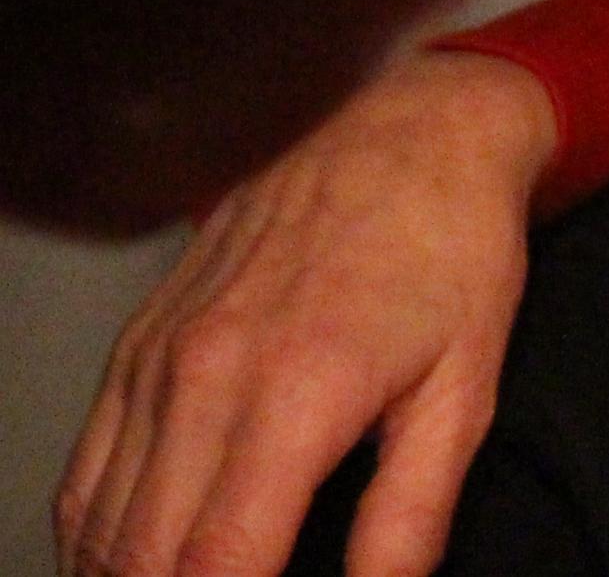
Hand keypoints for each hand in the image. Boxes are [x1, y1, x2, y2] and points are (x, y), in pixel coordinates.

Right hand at [54, 50, 556, 576]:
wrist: (405, 129)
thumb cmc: (450, 251)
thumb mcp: (466, 388)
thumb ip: (413, 512)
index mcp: (294, 396)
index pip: (217, 564)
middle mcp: (204, 378)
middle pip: (141, 558)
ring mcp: (158, 359)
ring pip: (98, 523)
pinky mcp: (138, 345)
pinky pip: (88, 469)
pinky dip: (98, 532)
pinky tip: (134, 560)